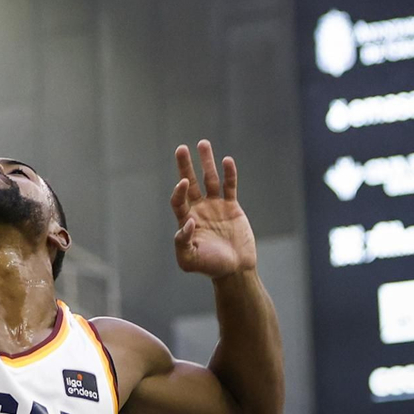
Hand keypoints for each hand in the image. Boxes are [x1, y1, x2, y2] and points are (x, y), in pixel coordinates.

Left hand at [169, 141, 257, 279]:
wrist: (235, 270)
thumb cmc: (210, 267)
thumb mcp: (189, 260)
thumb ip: (182, 242)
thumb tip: (186, 222)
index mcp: (186, 220)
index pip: (178, 199)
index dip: (178, 190)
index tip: (183, 183)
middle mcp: (198, 209)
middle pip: (190, 183)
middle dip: (185, 166)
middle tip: (181, 148)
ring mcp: (215, 206)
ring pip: (209, 179)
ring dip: (206, 162)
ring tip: (203, 143)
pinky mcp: (231, 207)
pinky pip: (229, 186)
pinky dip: (229, 174)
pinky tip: (227, 160)